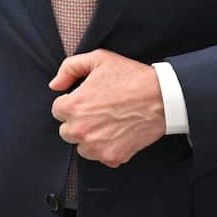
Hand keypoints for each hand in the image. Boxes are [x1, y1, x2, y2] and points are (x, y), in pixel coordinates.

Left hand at [49, 49, 165, 167]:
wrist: (161, 97)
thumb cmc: (130, 76)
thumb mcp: (98, 59)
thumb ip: (69, 68)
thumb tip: (55, 85)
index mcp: (74, 106)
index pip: (58, 111)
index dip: (72, 103)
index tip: (86, 99)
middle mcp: (81, 130)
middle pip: (66, 131)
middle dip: (78, 122)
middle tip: (97, 111)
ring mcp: (96, 146)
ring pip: (82, 147)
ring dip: (90, 137)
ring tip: (108, 122)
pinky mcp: (112, 157)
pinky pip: (101, 157)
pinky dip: (108, 148)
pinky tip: (119, 133)